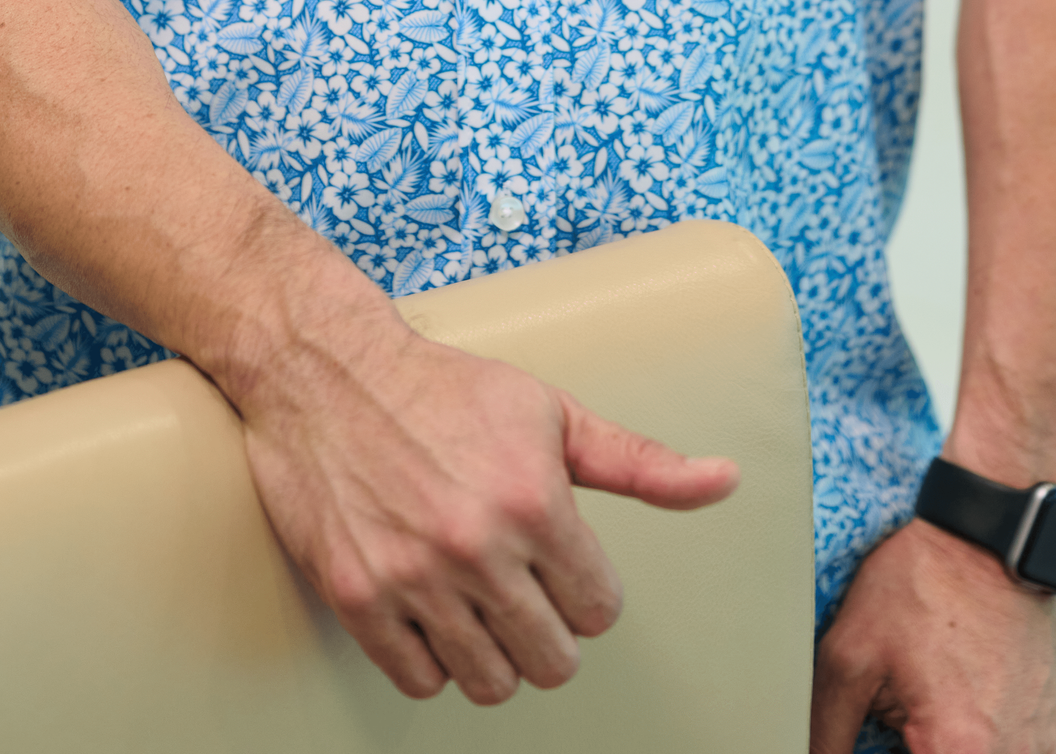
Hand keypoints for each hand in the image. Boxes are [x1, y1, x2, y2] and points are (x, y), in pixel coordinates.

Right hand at [236, 298, 738, 704]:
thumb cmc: (446, 390)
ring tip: (480, 604)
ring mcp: (412, 576)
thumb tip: (726, 480)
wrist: (328, 372)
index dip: (585, 589)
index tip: (560, 564)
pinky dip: (433, 660)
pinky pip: (419, 681)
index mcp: (535, 500)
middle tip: (524, 591)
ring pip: (490, 682)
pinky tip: (433, 613)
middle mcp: (477, 545)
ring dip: (493, 652)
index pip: (599, 610)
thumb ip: (640, 464)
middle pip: (552, 661)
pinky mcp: (357, 597)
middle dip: (548, 630)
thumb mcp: (552, 413)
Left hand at [810, 518, 1055, 752]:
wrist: (988, 536)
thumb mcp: (851, 653)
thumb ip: (827, 729)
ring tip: (935, 701)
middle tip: (906, 713)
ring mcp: (1043, 750)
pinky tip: (965, 702)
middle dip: (913, 746)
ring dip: (947, 745)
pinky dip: (985, 743)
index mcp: (959, 750)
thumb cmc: (927, 581)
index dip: (882, 752)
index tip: (879, 737)